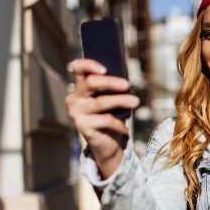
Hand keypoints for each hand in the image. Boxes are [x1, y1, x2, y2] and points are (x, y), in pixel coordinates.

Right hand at [65, 59, 139, 177]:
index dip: (89, 65)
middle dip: (110, 82)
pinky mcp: (82, 126)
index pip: (78, 68)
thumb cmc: (111, 117)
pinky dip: (118, 124)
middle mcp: (74, 98)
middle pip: (90, 83)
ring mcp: (76, 112)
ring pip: (101, 102)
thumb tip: (124, 80)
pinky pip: (105, 120)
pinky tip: (125, 128)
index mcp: (80, 87)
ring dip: (121, 101)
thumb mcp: (112, 100)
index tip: (105, 68)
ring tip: (136, 102)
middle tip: (127, 84)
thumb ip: (113, 89)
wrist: (106, 144)